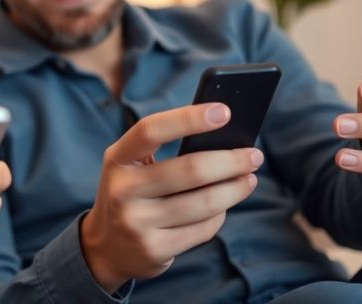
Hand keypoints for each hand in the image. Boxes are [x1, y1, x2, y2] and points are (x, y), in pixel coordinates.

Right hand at [81, 103, 262, 292]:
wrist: (106, 247)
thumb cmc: (132, 193)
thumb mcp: (133, 167)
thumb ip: (166, 151)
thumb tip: (224, 138)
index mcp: (117, 159)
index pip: (151, 130)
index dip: (188, 119)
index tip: (224, 112)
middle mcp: (123, 190)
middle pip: (191, 170)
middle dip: (231, 161)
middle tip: (254, 155)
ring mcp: (137, 222)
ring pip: (205, 203)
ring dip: (235, 189)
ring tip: (249, 179)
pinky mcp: (154, 249)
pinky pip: (203, 229)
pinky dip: (220, 215)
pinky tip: (225, 206)